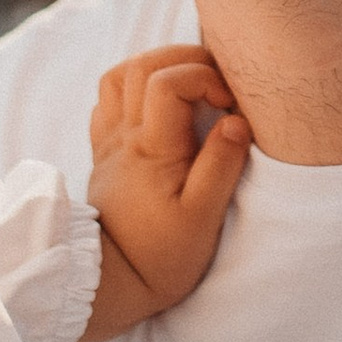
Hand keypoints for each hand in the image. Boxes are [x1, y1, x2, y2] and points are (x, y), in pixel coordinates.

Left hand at [84, 47, 250, 337]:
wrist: (110, 283)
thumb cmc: (160, 256)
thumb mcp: (202, 218)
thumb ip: (221, 166)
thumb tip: (237, 122)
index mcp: (152, 148)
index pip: (168, 82)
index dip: (204, 76)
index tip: (229, 103)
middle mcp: (125, 136)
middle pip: (142, 65)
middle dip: (184, 58)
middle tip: (217, 79)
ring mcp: (109, 142)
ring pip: (119, 76)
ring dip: (157, 67)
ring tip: (190, 84)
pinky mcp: (103, 153)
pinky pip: (108, 101)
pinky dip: (134, 90)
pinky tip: (159, 107)